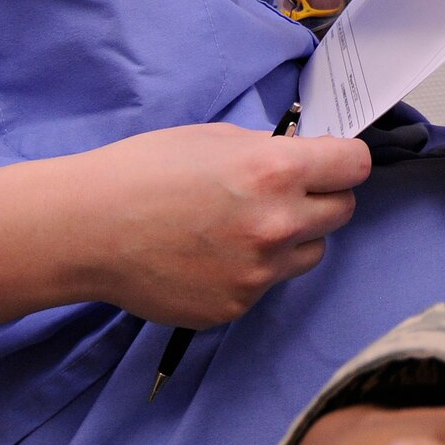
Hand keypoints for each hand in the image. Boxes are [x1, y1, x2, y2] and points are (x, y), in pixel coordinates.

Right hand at [75, 124, 371, 327]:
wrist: (90, 228)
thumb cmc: (144, 171)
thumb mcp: (216, 138)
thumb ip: (269, 151)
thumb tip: (303, 159)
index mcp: (275, 171)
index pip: (355, 166)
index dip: (343, 160)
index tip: (333, 162)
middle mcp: (277, 224)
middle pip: (342, 211)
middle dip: (321, 196)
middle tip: (284, 191)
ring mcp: (259, 272)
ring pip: (310, 252)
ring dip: (293, 237)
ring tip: (242, 225)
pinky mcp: (237, 306)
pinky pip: (268, 284)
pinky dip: (253, 268)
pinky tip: (212, 253)